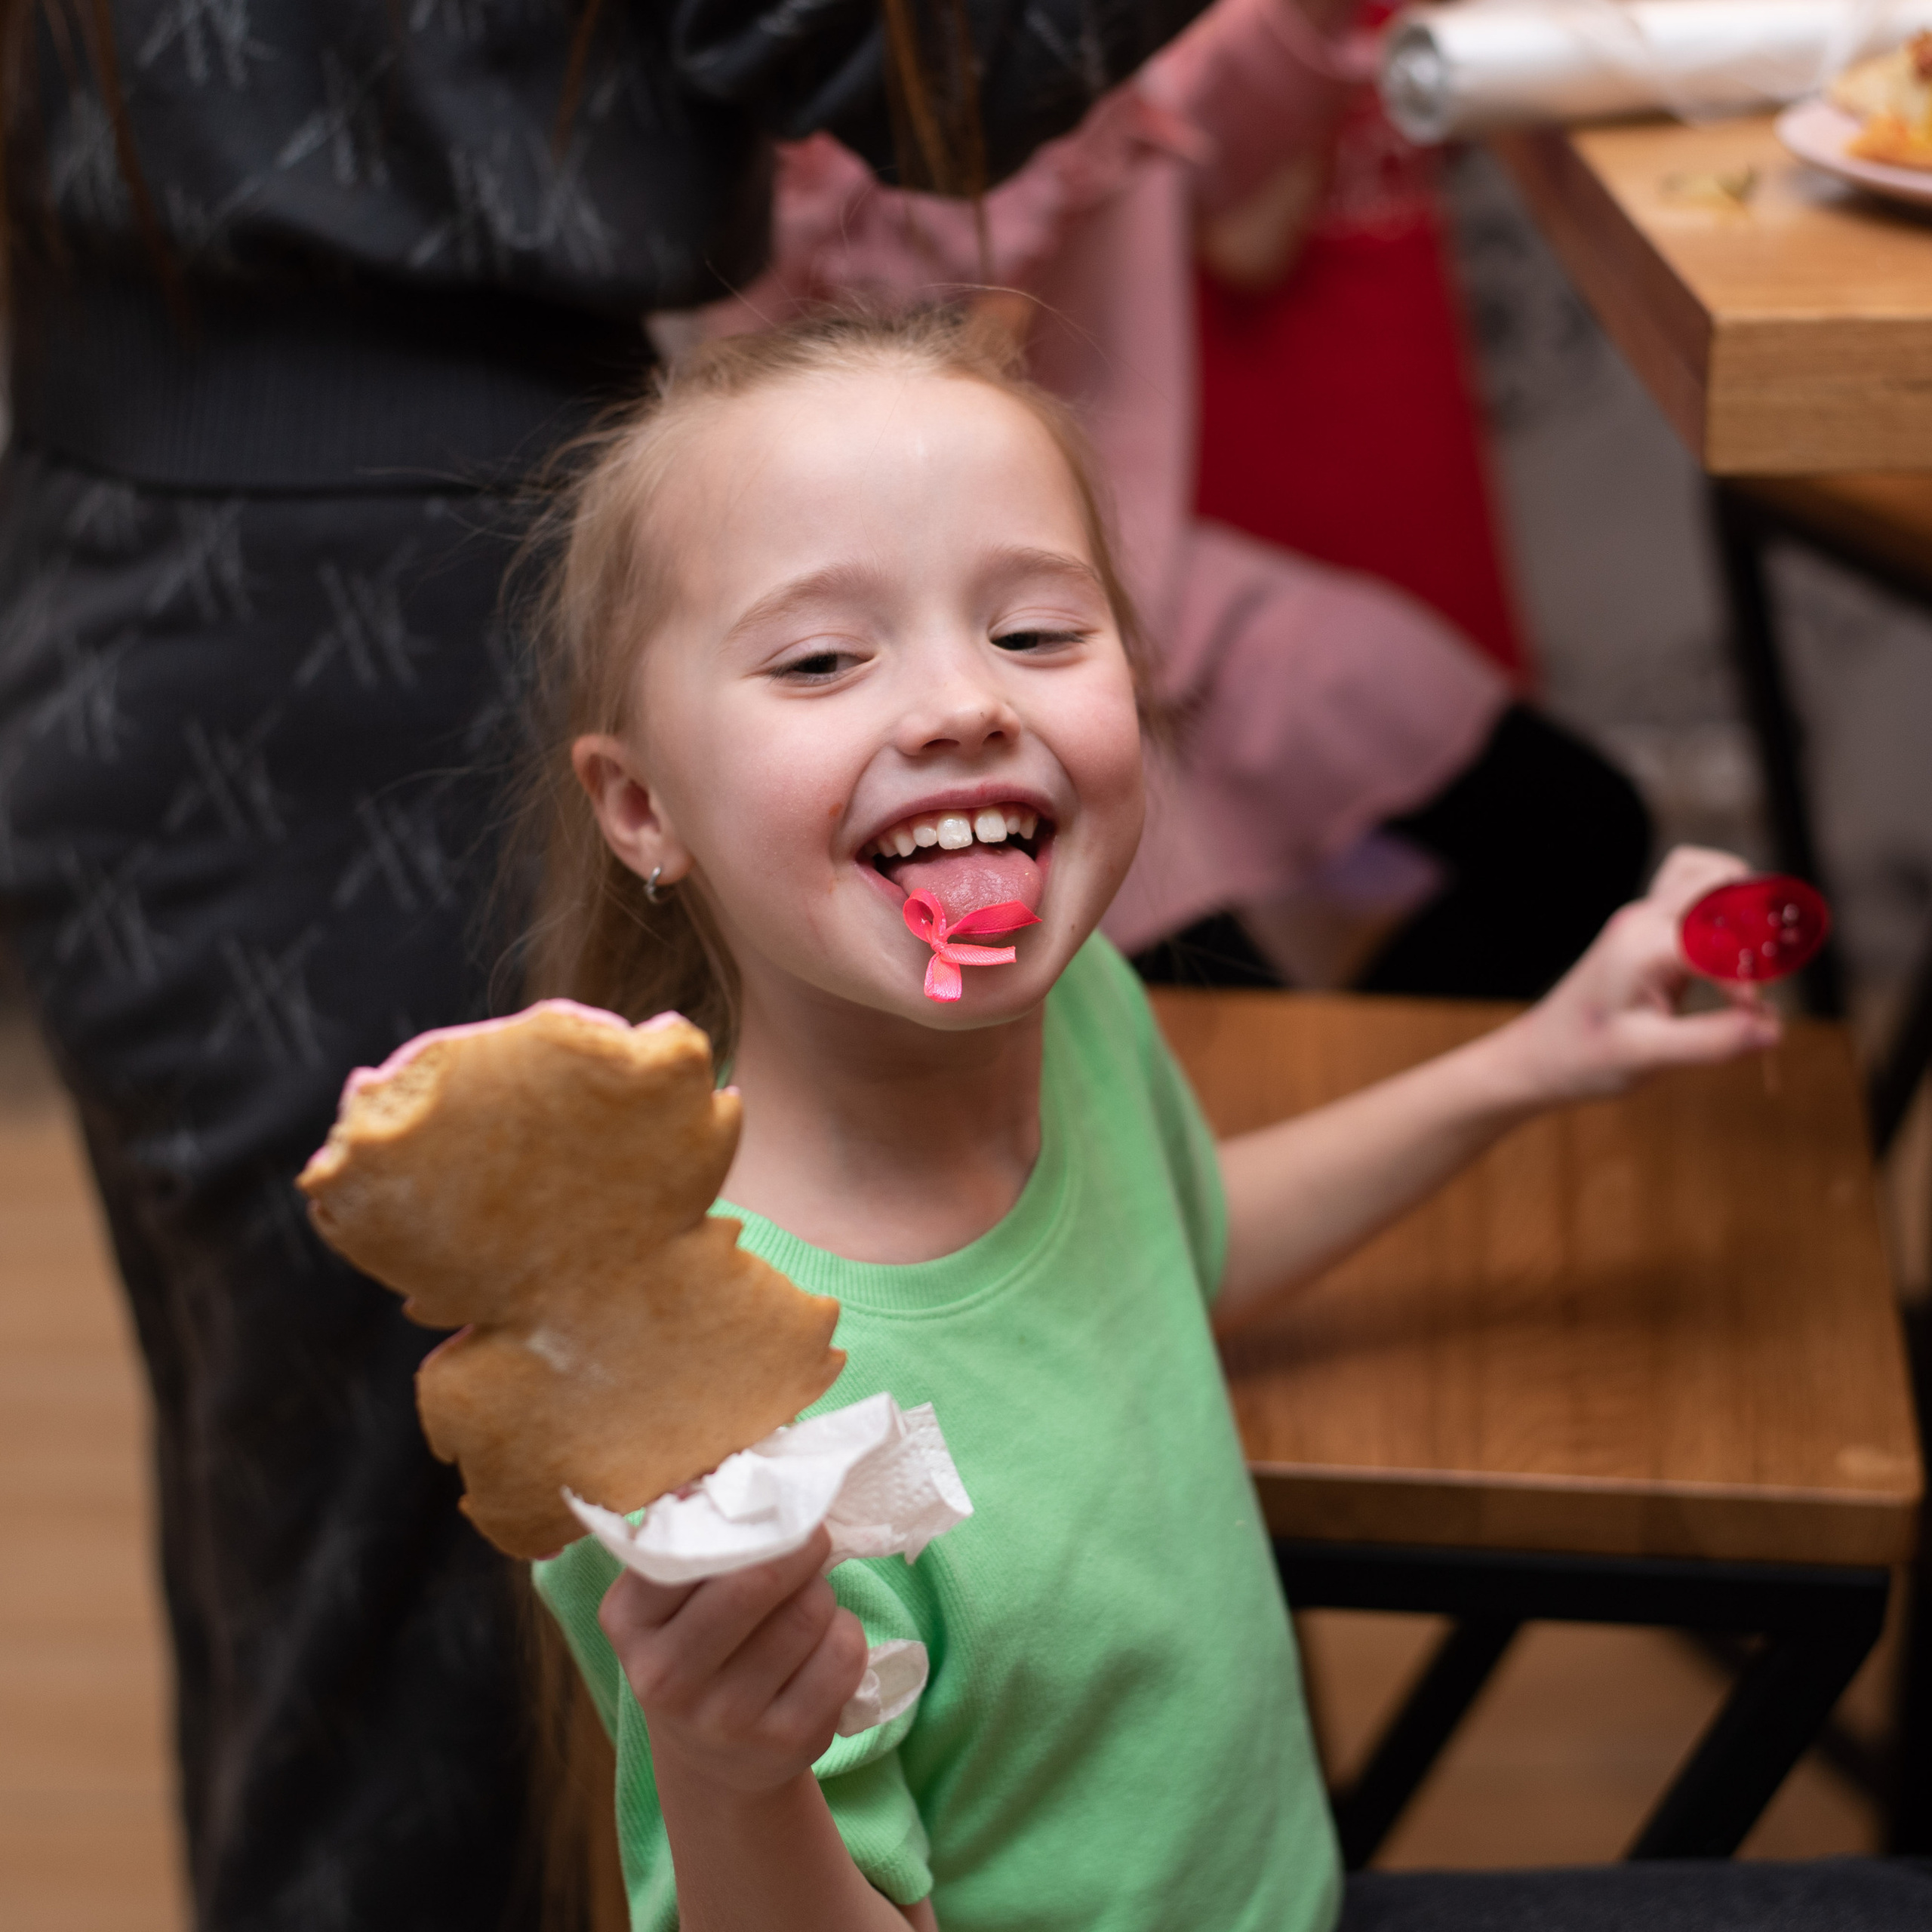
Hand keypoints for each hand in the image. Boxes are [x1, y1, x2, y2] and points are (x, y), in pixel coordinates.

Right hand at [598, 1527, 869, 1795]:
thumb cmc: (695, 1648)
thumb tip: (737, 1465)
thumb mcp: (667, 1600)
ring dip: (821, 1591)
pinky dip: (845, 1632)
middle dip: (800, 1545)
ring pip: (809, 1611)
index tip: (771, 1502)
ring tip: (807, 1597)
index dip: (746, 1516)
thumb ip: (691, 1538)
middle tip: (812, 1535)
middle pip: (760, 1580)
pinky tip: (822, 1643)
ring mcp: (727, 1718)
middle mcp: (667, 1677)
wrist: (713, 1766)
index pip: (691, 1546)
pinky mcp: (787, 1742)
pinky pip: (843, 1654)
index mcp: (629, 1620)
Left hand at [1496, 845, 1782, 1105]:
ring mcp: (1643, 919)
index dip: (1749, 976)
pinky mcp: (1648, 931)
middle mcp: (1642, 920)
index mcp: (1641, 945)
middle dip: (1756, 921)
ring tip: (1750, 955)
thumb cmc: (1587, 1057)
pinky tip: (1729, 956)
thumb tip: (1775, 1029)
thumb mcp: (1649, 1057)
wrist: (1542, 1056)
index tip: (1753, 1017)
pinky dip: (1724, 910)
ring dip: (1741, 902)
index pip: (1721, 937)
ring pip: (1706, 872)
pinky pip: (1694, 894)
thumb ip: (1713, 1041)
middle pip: (1720, 878)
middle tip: (1762, 976)